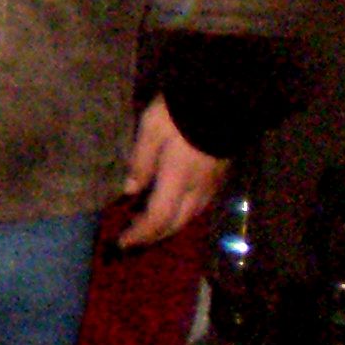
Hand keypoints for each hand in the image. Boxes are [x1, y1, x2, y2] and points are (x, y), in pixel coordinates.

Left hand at [113, 98, 227, 249]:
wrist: (223, 100)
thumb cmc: (179, 114)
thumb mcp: (150, 131)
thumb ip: (140, 162)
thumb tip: (129, 191)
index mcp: (177, 180)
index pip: (157, 218)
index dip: (140, 234)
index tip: (121, 244)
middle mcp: (198, 189)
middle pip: (176, 223)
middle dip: (154, 235)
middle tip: (134, 240)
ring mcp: (212, 183)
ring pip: (191, 216)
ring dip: (169, 226)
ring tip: (150, 227)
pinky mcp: (221, 175)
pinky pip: (200, 204)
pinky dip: (183, 213)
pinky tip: (173, 207)